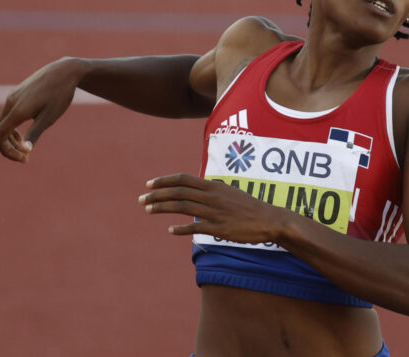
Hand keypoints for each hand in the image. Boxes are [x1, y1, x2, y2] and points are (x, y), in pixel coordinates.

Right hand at [0, 57, 83, 162]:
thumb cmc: (60, 94)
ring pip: (2, 123)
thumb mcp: (50, 117)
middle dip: (9, 147)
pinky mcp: (16, 94)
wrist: (64, 71)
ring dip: (10, 139)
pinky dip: (12, 128)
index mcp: (17, 110)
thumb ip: (35, 133)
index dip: (7, 151)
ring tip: (26, 147)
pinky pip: (7, 115)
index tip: (24, 158)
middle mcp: (10, 103)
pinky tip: (25, 133)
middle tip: (26, 157)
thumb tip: (25, 150)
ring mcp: (12, 97)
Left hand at [139, 173, 283, 242]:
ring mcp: (214, 212)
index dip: (164, 181)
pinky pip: (195, 227)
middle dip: (156, 194)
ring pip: (182, 206)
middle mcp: (211, 196)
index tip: (149, 184)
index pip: (183, 179)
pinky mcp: (218, 228)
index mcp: (213, 186)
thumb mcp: (229, 193)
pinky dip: (180, 228)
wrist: (268, 220)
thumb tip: (197, 191)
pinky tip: (169, 230)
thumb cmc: (248, 207)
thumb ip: (211, 191)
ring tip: (148, 210)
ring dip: (162, 207)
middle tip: (141, 199)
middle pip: (178, 192)